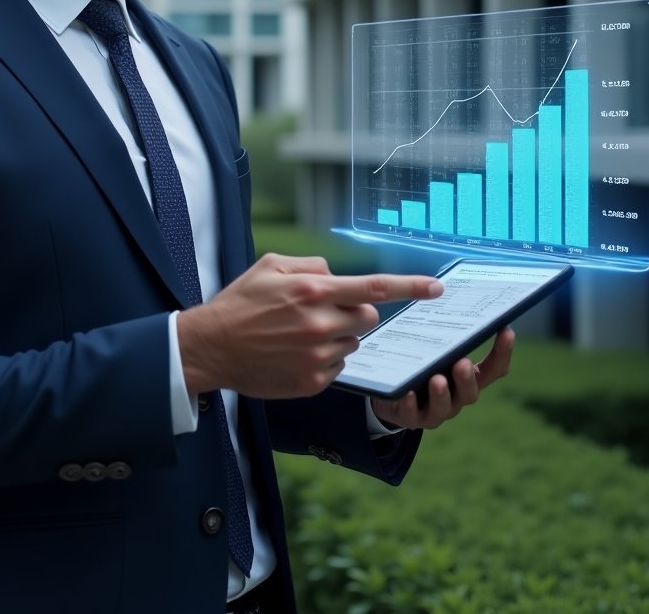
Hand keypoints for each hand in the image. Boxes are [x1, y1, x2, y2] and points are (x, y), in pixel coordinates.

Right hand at [176, 252, 443, 398]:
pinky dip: (324, 358)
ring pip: (353, 342)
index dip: (411, 287)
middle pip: (369, 316)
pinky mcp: (314, 381)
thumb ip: (310, 266)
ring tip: (299, 333)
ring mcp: (318, 356)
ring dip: (337, 335)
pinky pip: (338, 365)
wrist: (212, 347)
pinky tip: (294, 353)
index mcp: (313, 291)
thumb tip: (336, 275)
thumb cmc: (240, 303)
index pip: (375, 288)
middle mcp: (320, 324)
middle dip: (355, 311)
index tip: (437, 288)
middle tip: (325, 311)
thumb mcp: (270, 267)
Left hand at [370, 328, 515, 429]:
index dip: (502, 352)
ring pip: (444, 407)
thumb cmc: (421, 364)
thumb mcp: (434, 347)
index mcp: (468, 377)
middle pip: (471, 392)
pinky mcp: (411, 418)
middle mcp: (456, 396)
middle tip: (462, 363)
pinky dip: (410, 405)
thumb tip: (444, 292)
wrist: (393, 393)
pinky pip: (412, 415)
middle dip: (467, 378)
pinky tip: (407, 393)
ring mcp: (435, 410)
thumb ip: (445, 333)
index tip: (507, 330)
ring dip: (442, 394)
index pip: (494, 368)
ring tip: (436, 379)